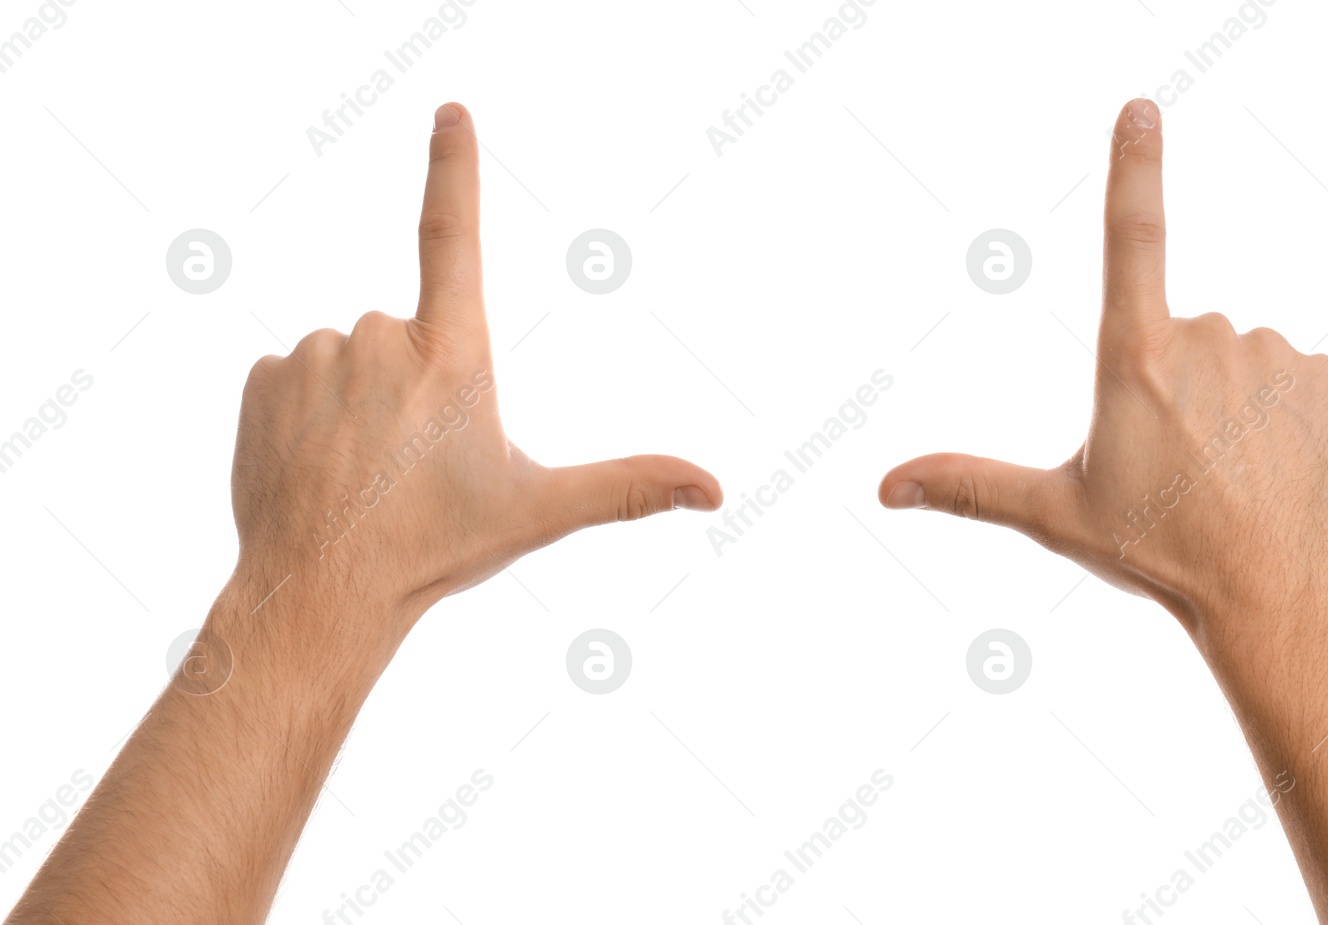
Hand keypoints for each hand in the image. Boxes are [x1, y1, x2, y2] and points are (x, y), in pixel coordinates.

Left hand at [232, 102, 721, 632]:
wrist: (319, 594)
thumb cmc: (434, 550)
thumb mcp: (540, 512)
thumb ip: (628, 487)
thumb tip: (717, 490)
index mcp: (453, 357)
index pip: (453, 238)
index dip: (455, 169)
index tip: (450, 113)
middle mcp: (380, 339)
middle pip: (406, 334)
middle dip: (413, 384)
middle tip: (408, 463)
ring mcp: (315, 355)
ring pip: (351, 355)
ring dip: (359, 398)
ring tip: (360, 470)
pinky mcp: (263, 378)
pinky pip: (298, 374)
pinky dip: (310, 409)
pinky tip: (318, 464)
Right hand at [879, 99, 1327, 630]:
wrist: (1280, 597)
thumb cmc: (1160, 555)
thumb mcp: (1055, 516)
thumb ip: (969, 486)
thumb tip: (886, 486)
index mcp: (1137, 361)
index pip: (1132, 239)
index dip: (1133, 167)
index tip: (1141, 109)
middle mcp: (1211, 340)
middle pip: (1178, 336)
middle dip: (1172, 386)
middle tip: (1176, 467)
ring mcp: (1276, 355)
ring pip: (1236, 357)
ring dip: (1227, 401)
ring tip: (1228, 476)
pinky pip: (1289, 377)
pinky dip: (1278, 414)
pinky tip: (1272, 470)